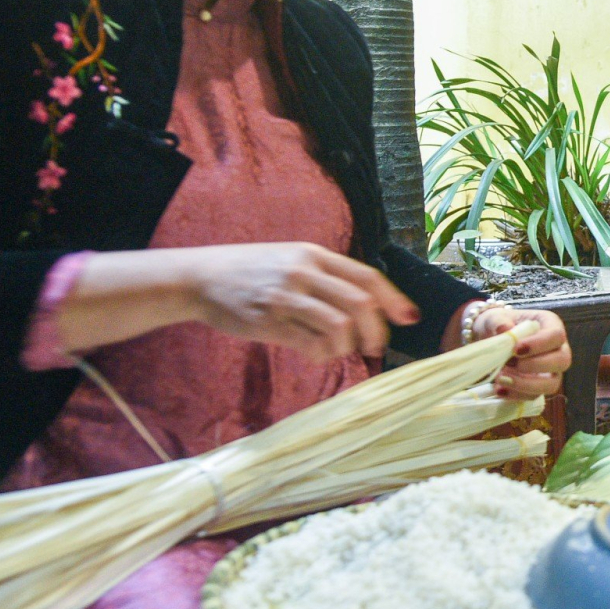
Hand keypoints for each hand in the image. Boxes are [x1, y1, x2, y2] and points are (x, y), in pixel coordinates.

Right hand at [60, 243, 419, 361]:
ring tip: (341, 350)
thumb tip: (368, 305)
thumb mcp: (291, 260)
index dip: (393, 299)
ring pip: (338, 325)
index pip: (366, 276)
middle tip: (376, 347)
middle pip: (359, 302)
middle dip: (376, 330)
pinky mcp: (267, 321)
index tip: (409, 318)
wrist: (201, 277)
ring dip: (348, 344)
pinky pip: (309, 343)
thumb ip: (326, 278)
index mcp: (313, 254)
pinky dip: (322, 353)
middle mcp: (303, 272)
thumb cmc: (252, 272)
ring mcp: (284, 296)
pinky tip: (317, 354)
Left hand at [462, 303, 572, 399]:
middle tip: (509, 363)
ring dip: (526, 384)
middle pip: (562, 361)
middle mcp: (557, 348)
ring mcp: (550, 370)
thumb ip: (498, 321)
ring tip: (501, 378)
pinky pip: (534, 396)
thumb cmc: (497, 324)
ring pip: (552, 384)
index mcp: (550, 325)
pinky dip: (516, 395)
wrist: (489, 340)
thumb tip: (505, 329)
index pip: (556, 335)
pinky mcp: (538, 386)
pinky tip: (499, 389)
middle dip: (536, 366)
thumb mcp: (493, 317)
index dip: (539, 345)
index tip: (516, 349)